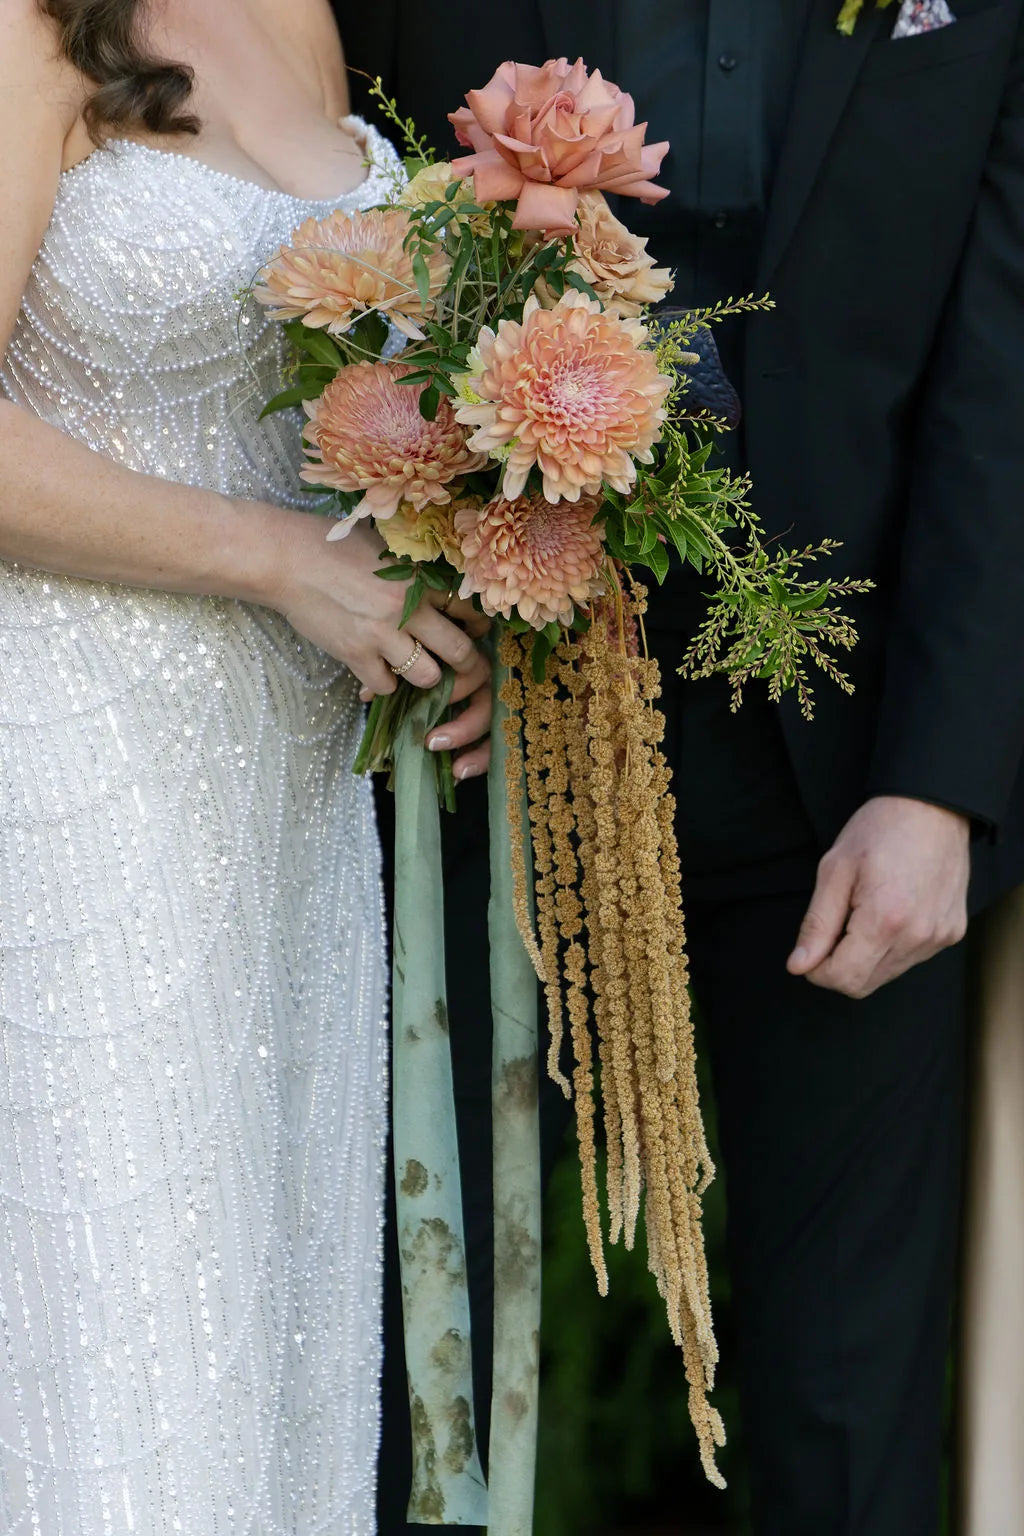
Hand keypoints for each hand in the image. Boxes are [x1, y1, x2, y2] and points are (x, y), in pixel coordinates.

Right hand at [265, 513, 491, 775]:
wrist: (285, 558)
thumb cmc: (332, 545)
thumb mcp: (384, 546)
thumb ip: (414, 569)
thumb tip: (441, 587)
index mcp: (419, 576)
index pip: (470, 610)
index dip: (477, 625)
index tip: (471, 630)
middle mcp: (407, 608)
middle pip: (460, 651)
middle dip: (466, 664)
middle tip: (458, 665)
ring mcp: (381, 634)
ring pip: (428, 677)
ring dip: (425, 677)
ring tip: (414, 668)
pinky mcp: (355, 654)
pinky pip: (386, 686)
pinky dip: (384, 684)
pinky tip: (377, 670)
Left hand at [787, 795, 970, 997]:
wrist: (932, 806)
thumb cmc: (879, 830)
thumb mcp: (834, 870)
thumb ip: (816, 925)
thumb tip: (799, 966)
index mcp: (884, 921)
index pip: (844, 979)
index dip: (817, 971)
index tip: (810, 950)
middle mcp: (917, 936)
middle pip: (865, 984)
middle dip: (839, 966)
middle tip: (834, 926)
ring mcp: (939, 936)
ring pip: (887, 974)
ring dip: (866, 956)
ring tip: (864, 911)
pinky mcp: (952, 932)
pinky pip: (911, 957)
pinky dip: (892, 946)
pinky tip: (890, 911)